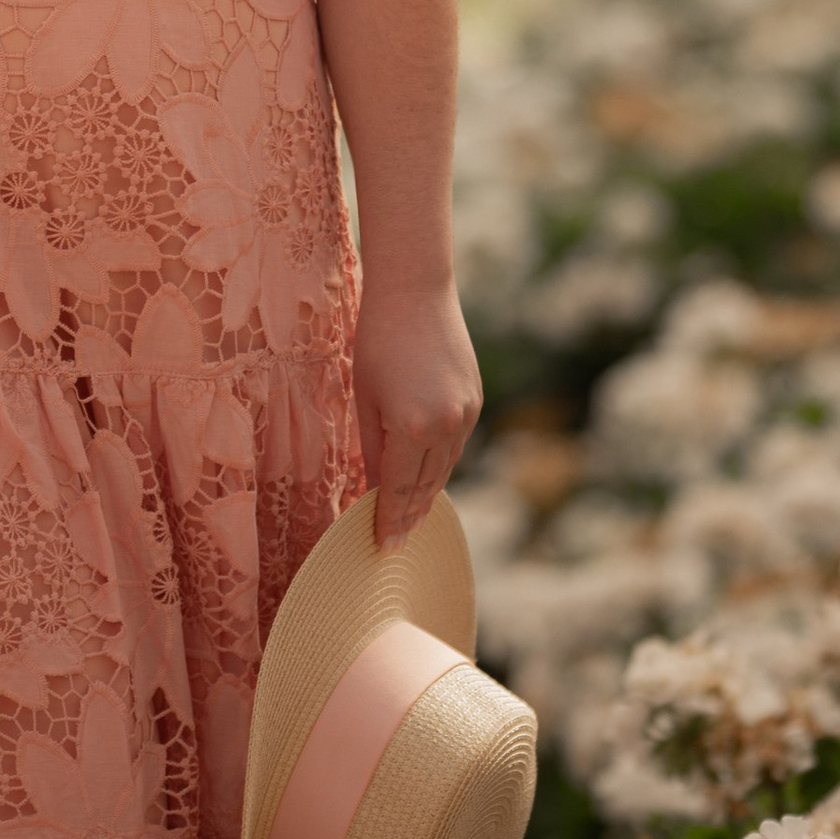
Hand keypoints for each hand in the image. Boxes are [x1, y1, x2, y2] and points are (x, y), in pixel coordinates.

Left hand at [349, 276, 480, 549]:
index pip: (399, 489)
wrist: (416, 292)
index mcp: (412, 427)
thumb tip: (373, 488)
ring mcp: (466, 414)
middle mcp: (446, 426)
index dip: (390, 520)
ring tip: (412, 518)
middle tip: (397, 543)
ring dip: (427, 494)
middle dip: (410, 516)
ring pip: (445, 468)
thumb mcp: (364, 398)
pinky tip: (428, 478)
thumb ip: (371, 448)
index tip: (383, 546)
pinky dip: (440, 465)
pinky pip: (455, 446)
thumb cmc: (376, 340)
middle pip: (426, 485)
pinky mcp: (475, 401)